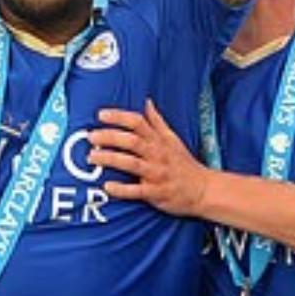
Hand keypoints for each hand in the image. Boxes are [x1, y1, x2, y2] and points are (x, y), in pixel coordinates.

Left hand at [89, 100, 209, 216]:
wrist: (204, 190)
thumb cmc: (185, 164)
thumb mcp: (173, 139)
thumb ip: (157, 121)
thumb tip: (147, 102)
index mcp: (159, 141)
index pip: (138, 122)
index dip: (119, 117)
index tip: (101, 115)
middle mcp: (157, 155)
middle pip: (131, 141)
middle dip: (109, 137)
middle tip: (91, 136)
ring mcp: (157, 174)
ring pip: (131, 164)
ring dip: (110, 159)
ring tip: (92, 157)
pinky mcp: (156, 193)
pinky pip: (137, 191)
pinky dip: (122, 189)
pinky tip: (107, 186)